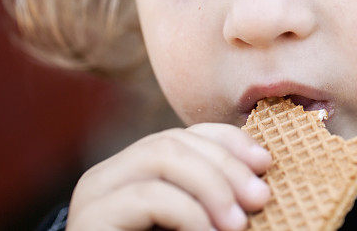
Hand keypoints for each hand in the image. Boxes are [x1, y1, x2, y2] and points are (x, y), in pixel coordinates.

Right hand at [65, 123, 272, 230]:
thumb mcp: (194, 227)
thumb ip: (211, 204)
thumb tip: (258, 184)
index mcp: (133, 172)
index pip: (184, 134)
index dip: (228, 141)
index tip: (266, 162)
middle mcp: (109, 176)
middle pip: (174, 140)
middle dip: (226, 164)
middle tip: (260, 198)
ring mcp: (95, 195)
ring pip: (161, 156)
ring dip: (212, 185)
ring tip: (238, 223)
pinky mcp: (90, 220)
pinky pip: (149, 196)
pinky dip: (189, 213)